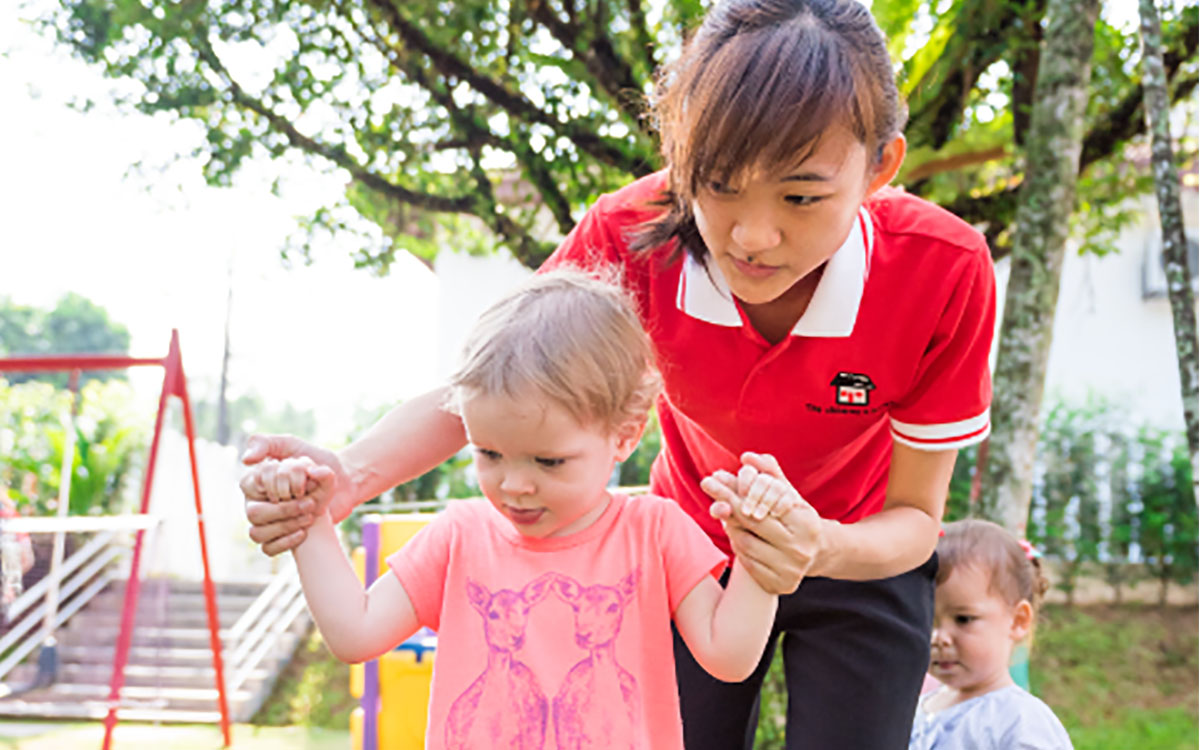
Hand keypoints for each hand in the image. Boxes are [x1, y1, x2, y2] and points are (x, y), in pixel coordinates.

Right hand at [241, 434, 345, 555]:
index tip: (302, 481)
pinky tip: (304, 532)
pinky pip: (268, 549)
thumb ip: (267, 443)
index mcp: (256, 480)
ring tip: (310, 515)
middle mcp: (256, 502)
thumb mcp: (294, 445)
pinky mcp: (279, 537)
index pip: (250, 485)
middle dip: (285, 508)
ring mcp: (266, 521)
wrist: (344, 482)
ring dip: (287, 525)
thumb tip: (246, 460)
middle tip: (308, 502)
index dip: (278, 484)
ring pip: (257, 533)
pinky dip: (287, 542)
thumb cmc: (317, 463)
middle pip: (253, 513)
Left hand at [701, 452, 825, 593]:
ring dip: (731, 526)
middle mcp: (800, 548)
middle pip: (750, 522)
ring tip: (729, 515)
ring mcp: (790, 570)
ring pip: (743, 543)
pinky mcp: (780, 585)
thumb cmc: (796, 516)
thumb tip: (747, 457)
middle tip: (707, 484)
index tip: (712, 478)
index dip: (734, 489)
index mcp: (805, 522)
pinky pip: (746, 562)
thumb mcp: (789, 492)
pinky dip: (738, 547)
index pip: (761, 503)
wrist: (818, 552)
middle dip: (725, 501)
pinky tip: (739, 536)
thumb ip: (770, 473)